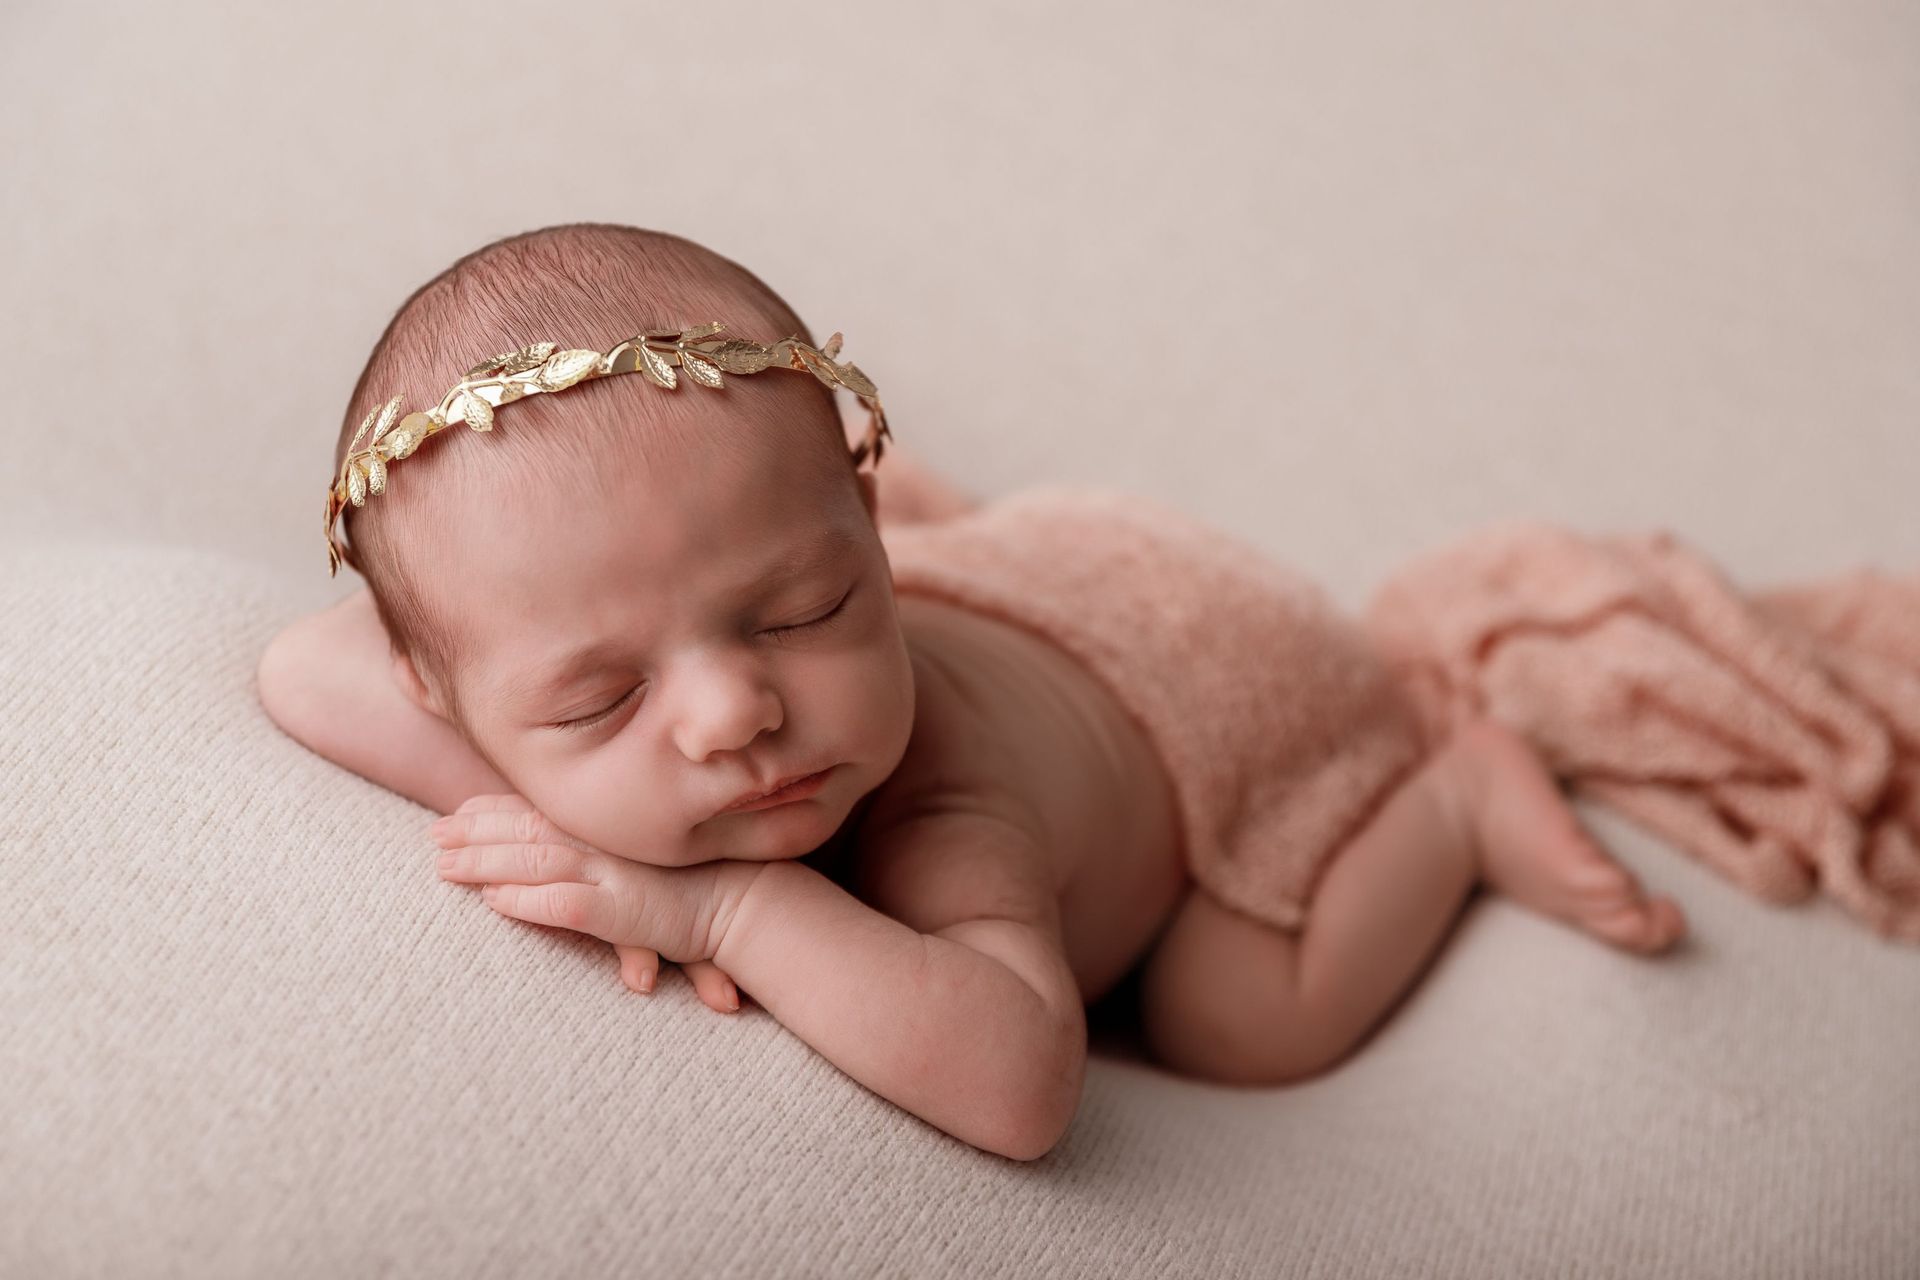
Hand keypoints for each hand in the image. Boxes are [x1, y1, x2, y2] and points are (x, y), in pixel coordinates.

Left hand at [430, 794, 752, 1012]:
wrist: (752, 899)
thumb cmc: (706, 880)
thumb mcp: (650, 854)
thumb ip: (613, 846)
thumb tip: (577, 849)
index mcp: (609, 824)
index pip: (540, 808)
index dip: (494, 810)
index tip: (456, 813)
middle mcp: (606, 841)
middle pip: (526, 828)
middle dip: (474, 832)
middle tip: (432, 837)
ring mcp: (612, 871)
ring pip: (533, 861)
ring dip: (485, 864)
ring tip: (443, 869)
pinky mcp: (622, 908)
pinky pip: (563, 903)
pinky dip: (526, 901)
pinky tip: (493, 903)